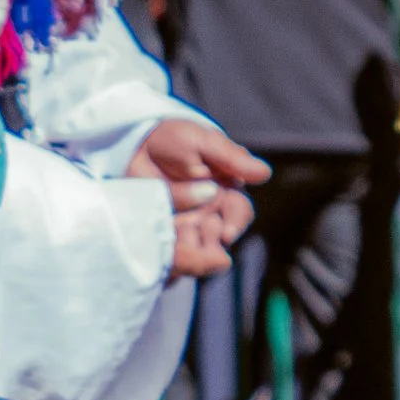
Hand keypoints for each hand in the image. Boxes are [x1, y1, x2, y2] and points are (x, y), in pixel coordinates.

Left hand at [127, 113, 259, 276]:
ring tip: (185, 257)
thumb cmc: (175, 140)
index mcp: (225, 193)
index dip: (235, 223)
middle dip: (214, 247)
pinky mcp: (162, 234)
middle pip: (218, 239)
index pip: (239, 213)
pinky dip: (171, 257)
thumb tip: (264, 173)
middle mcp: (209, 214)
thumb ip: (230, 159)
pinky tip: (166, 259)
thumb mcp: (203, 142)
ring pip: (196, 250)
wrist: (135, 146)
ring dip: (194, 257)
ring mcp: (185, 227)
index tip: (227, 233)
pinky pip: (170, 253)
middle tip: (204, 252)